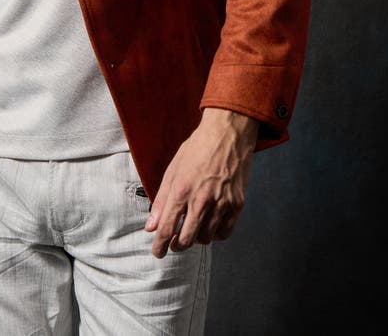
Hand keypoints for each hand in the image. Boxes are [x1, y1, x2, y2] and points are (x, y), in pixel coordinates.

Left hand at [145, 108, 257, 257]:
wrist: (227, 134)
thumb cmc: (196, 149)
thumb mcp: (173, 169)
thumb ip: (161, 200)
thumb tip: (151, 226)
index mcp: (181, 190)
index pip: (166, 228)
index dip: (159, 245)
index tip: (157, 253)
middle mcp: (200, 200)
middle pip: (186, 240)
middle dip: (176, 246)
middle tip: (174, 243)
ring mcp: (221, 203)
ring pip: (205, 238)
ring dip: (196, 238)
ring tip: (192, 228)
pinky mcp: (237, 204)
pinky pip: (224, 233)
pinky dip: (215, 234)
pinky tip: (210, 226)